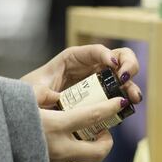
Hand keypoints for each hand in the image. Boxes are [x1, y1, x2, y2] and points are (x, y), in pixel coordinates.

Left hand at [22, 45, 142, 103]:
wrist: (28, 111)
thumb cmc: (28, 94)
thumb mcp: (34, 90)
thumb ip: (44, 93)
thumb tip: (59, 100)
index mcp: (73, 58)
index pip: (96, 51)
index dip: (107, 55)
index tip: (113, 66)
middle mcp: (89, 68)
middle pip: (117, 58)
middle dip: (128, 66)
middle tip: (127, 79)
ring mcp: (97, 83)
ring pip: (122, 78)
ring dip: (131, 86)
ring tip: (134, 98)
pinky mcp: (100, 99)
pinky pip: (117, 97)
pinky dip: (125, 100)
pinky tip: (127, 108)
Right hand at [40, 97, 128, 161]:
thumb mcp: (22, 98)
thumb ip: (42, 95)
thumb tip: (57, 97)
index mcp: (54, 125)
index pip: (91, 117)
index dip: (110, 109)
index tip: (120, 103)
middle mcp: (58, 149)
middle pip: (97, 152)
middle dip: (106, 142)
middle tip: (102, 131)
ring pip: (79, 160)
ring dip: (82, 148)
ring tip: (73, 135)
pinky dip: (63, 154)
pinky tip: (51, 144)